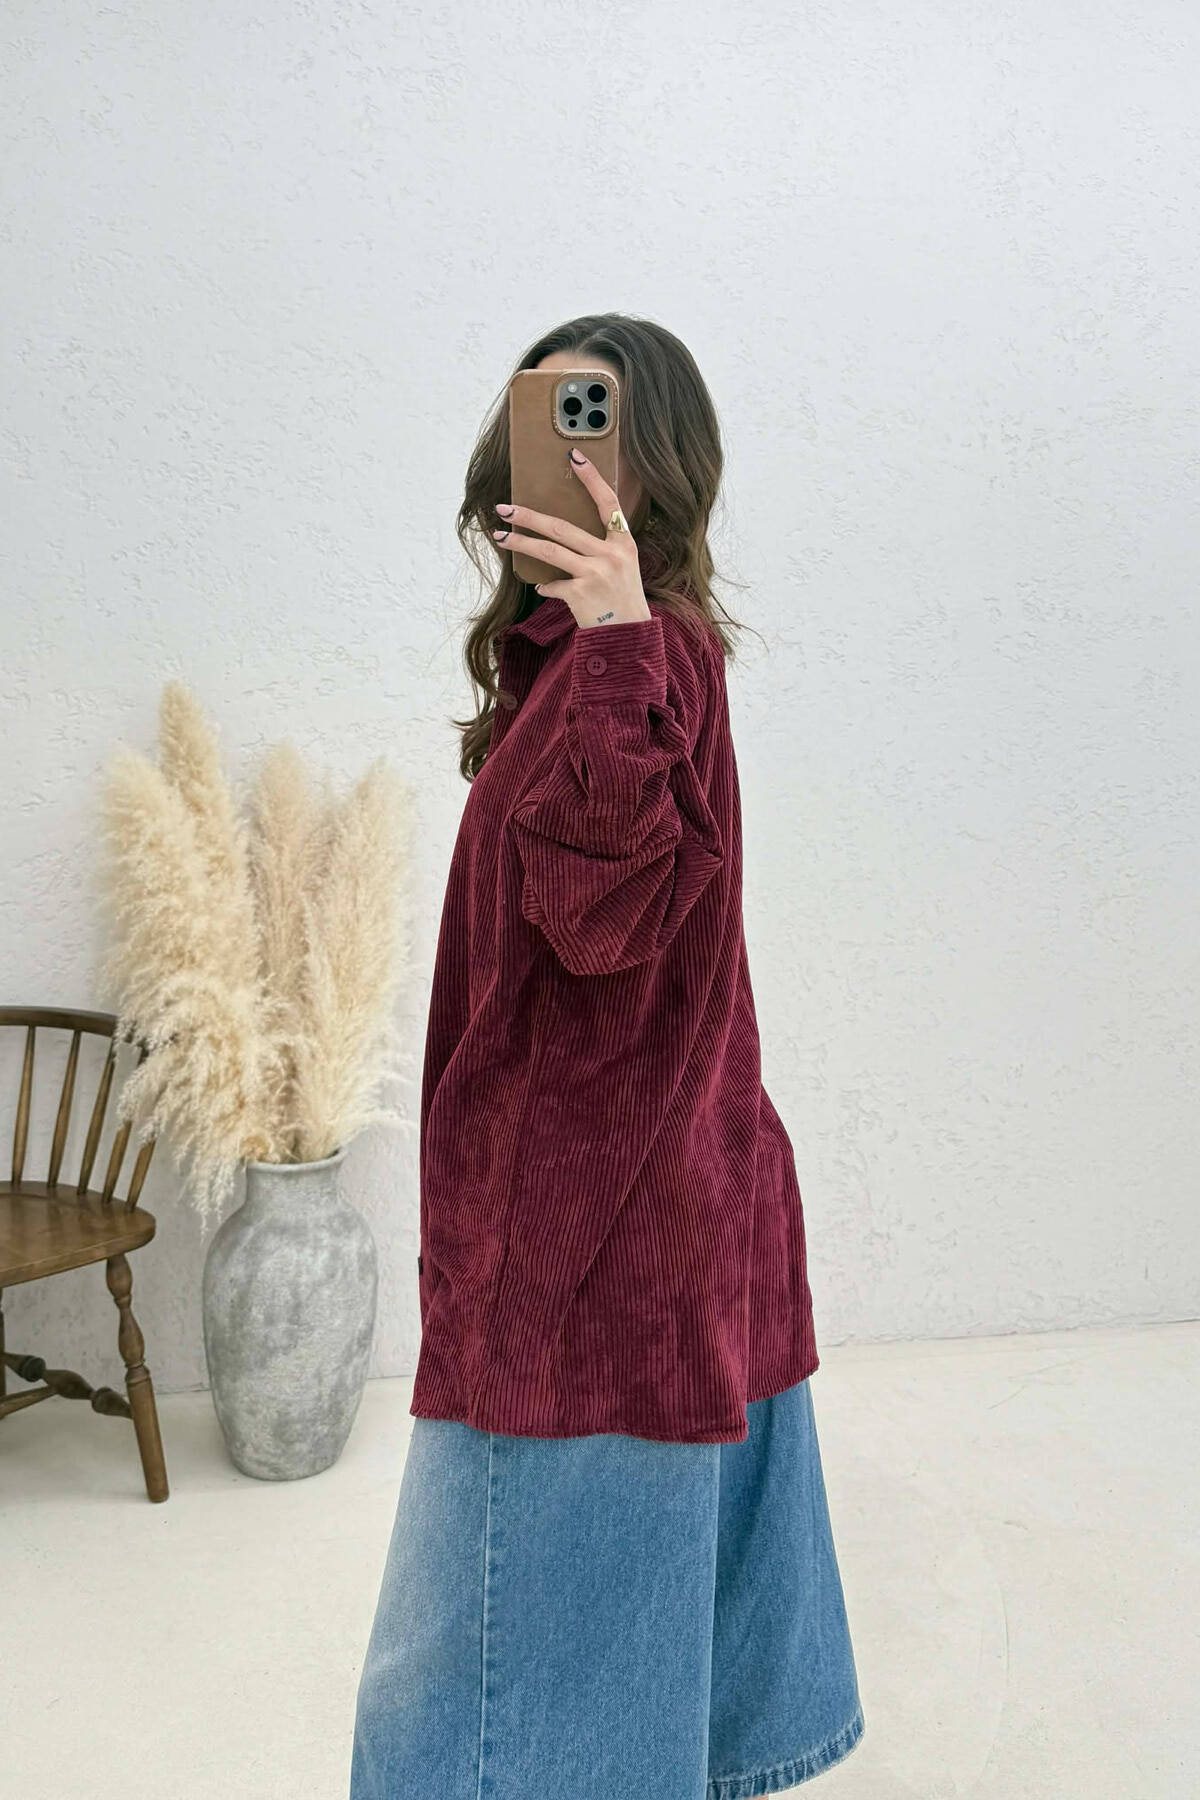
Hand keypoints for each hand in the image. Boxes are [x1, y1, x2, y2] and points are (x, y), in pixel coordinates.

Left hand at [491, 449, 650, 629]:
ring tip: (500, 535)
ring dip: (520, 542)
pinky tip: (542, 586)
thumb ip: (601, 547)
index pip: (608, 502)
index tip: (575, 456)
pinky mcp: (580, 593)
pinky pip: (552, 583)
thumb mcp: (623, 566)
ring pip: (549, 550)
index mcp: (624, 543)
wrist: (629, 637)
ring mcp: (595, 573)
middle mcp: (611, 555)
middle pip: (562, 526)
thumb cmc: (622, 599)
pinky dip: (545, 585)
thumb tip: (561, 533)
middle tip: (504, 508)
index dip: (592, 478)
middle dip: (529, 516)